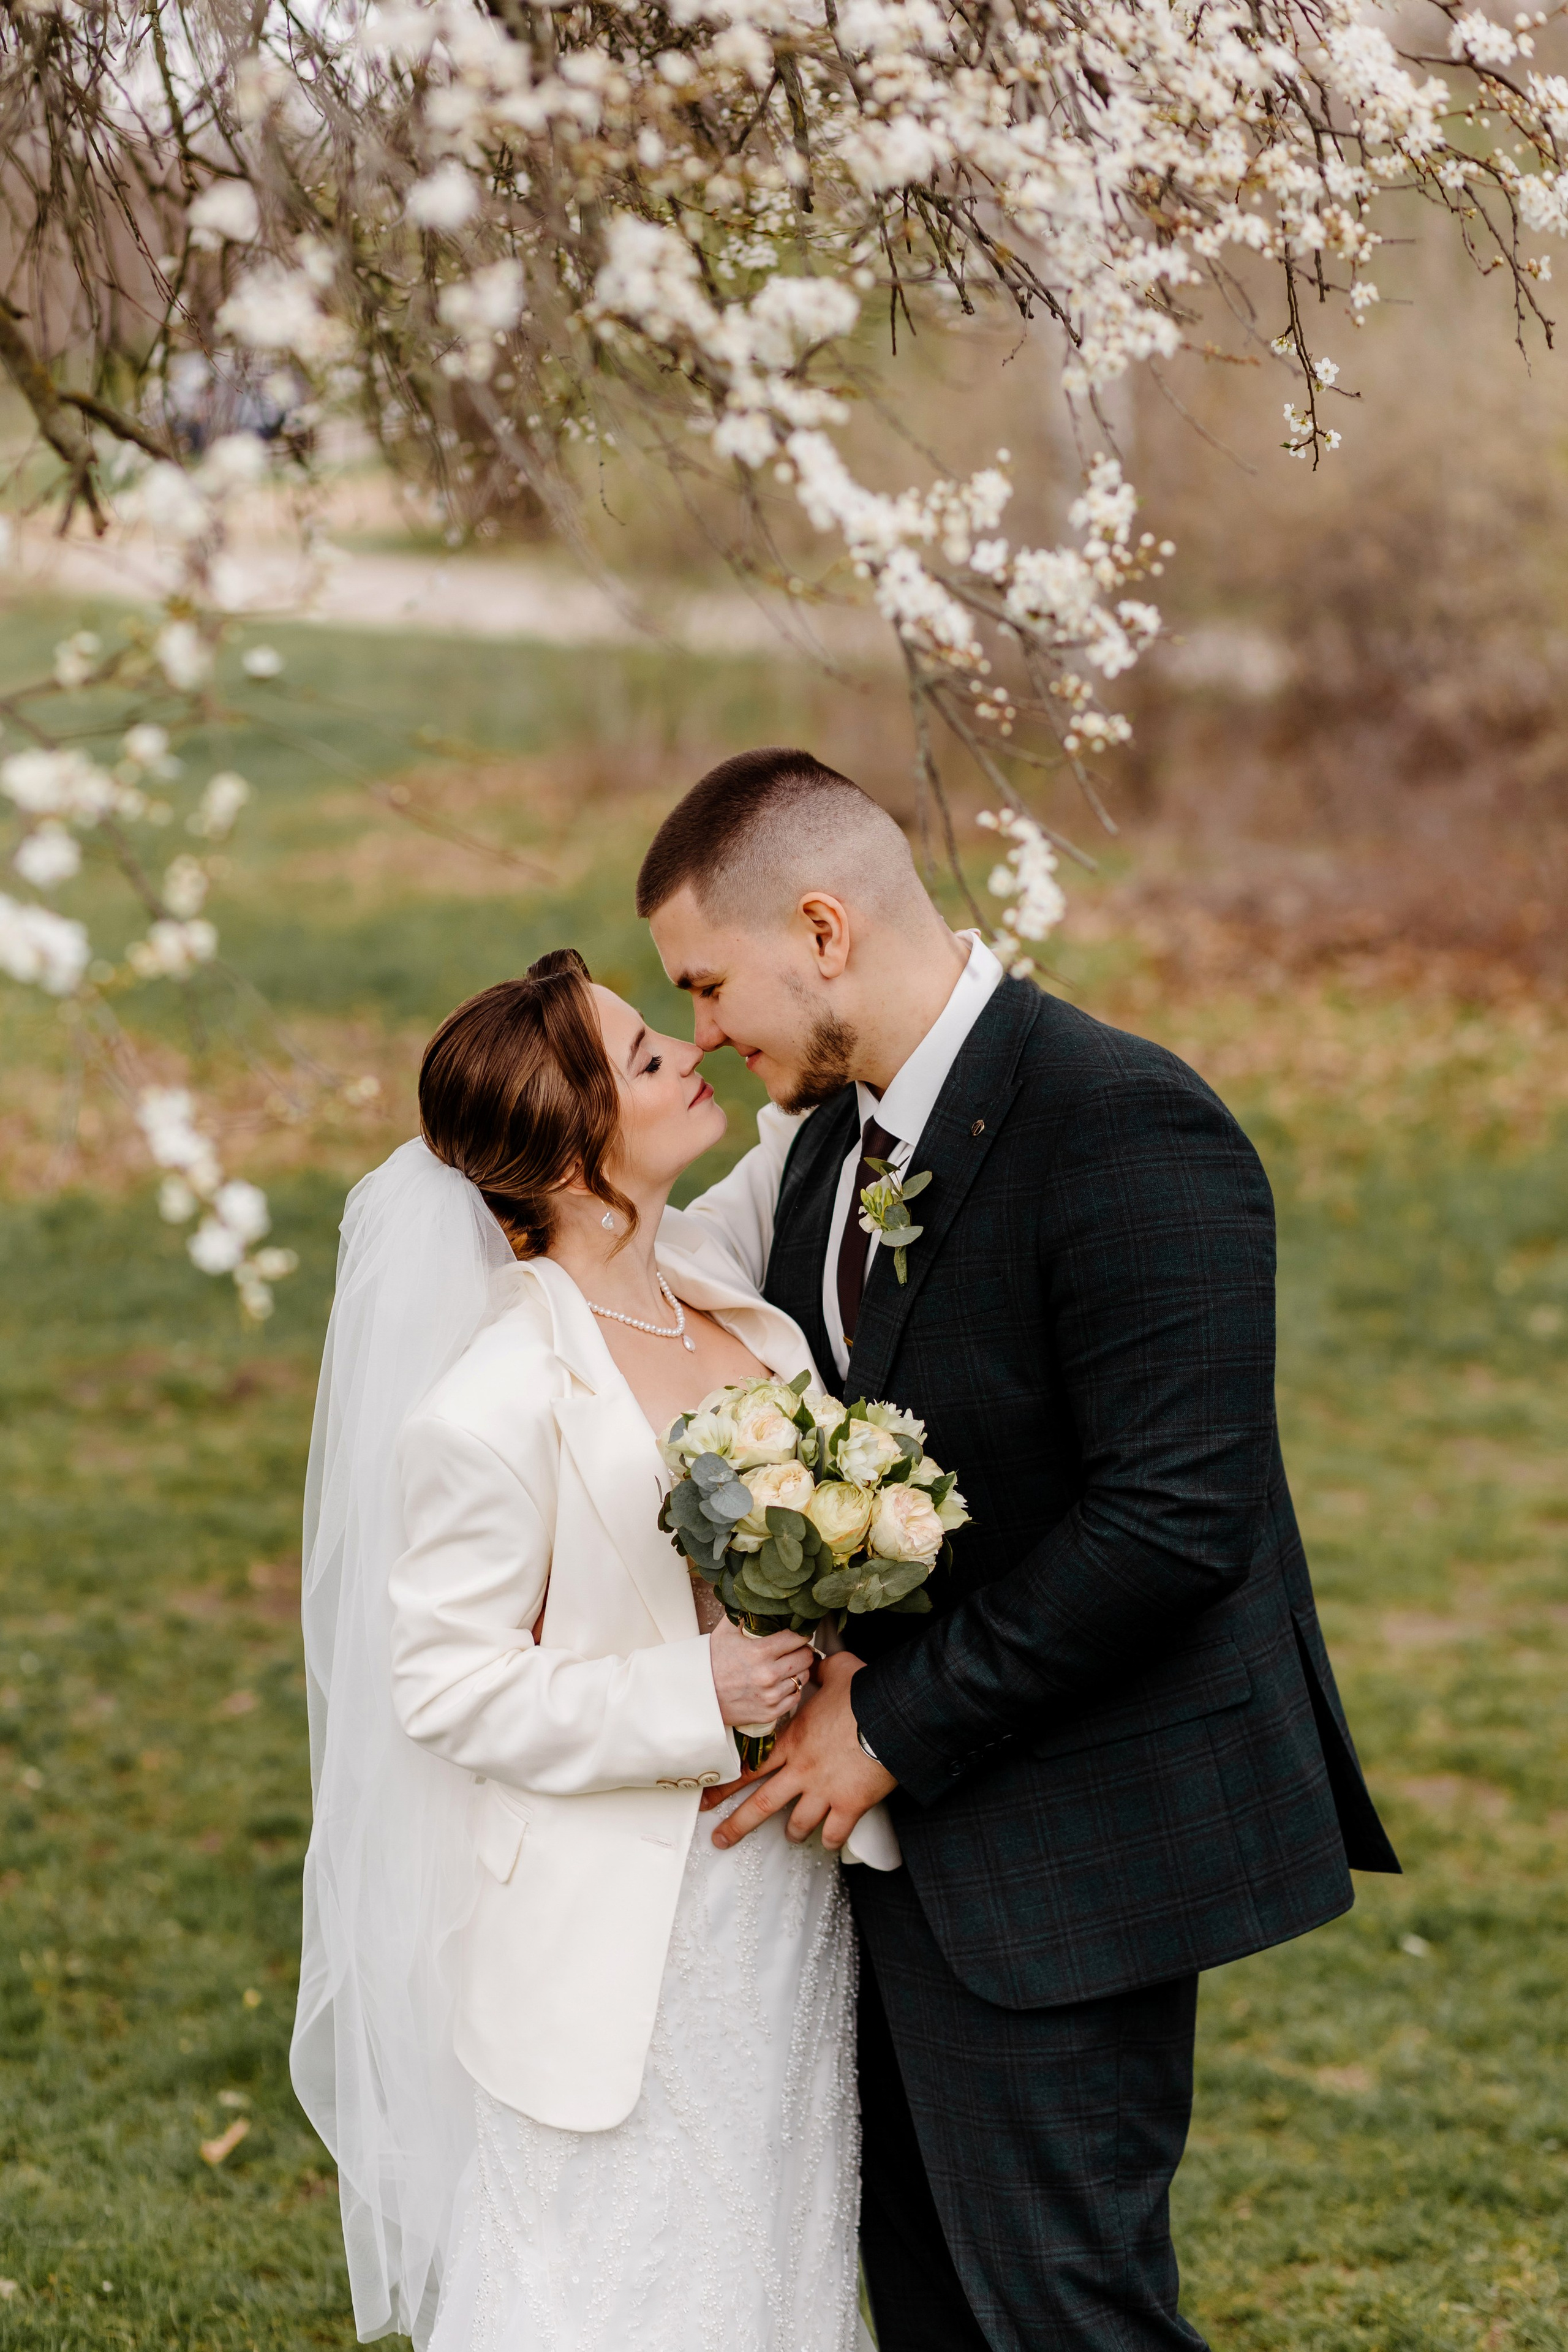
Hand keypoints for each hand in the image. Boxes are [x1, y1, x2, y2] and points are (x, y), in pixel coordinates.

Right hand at [707, 1616, 815, 1729]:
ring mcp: (770, 1696)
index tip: (799, 1633)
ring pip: (803, 1677)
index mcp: (760, 1652)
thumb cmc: (712, 1662)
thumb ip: (744, 1614)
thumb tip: (758, 1599)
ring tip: (787, 1665)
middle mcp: (768, 1675)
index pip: (798, 1638)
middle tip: (795, 1649)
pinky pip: (795, 1697)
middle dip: (802, 1650)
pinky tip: (782, 1682)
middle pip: (806, 1658)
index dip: (801, 1633)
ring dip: (798, 1670)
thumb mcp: (725, 1632)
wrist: (698, 1695)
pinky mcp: (770, 1712)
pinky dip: (792, 1689)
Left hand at [710, 1652, 894, 1852]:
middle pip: (761, 1804)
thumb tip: (813, 1661)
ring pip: (797, 1823)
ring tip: (790, 1837)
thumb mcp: (837, 1670)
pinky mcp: (850, 1805)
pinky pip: (834, 1833)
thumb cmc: (864, 1692)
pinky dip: (829, 1840)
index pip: (750, 1768)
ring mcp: (825, 1790)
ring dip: (792, 1832)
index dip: (726, 1786)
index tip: (707, 1799)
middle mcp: (802, 1770)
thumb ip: (818, 1670)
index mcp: (793, 1741)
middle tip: (720, 1838)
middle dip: (736, 1825)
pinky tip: (827, 1840)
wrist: (894, 1715)